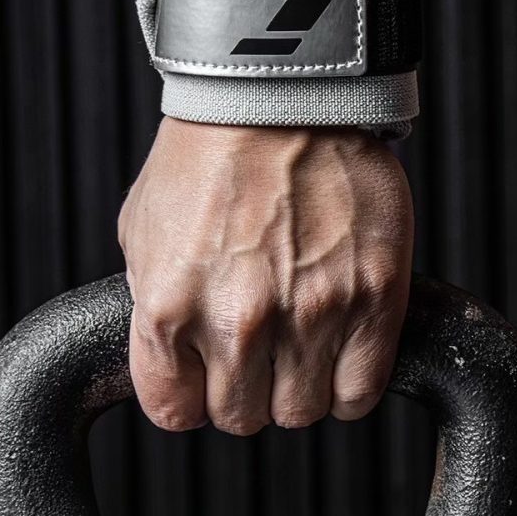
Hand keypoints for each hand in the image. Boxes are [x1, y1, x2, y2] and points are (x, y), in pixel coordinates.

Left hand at [118, 117, 412, 434]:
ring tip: (298, 341)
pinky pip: (359, 394)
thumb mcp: (144, 229)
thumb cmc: (208, 154)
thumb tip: (169, 351)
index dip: (189, 396)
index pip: (174, 411)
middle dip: (244, 389)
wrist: (277, 97)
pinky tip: (337, 349)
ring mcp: (310, 312)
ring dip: (296, 386)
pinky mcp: (372, 298)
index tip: (203, 378)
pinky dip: (347, 386)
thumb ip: (151, 303)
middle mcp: (238, 320)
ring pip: (301, 412)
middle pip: (241, 418)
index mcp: (169, 307)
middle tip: (255, 348)